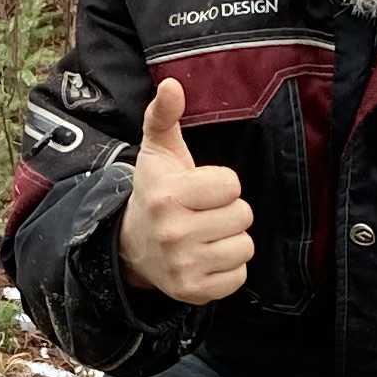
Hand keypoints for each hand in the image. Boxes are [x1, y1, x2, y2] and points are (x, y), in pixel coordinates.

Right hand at [118, 77, 252, 303]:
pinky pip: (239, 276)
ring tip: (206, 235)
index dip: (221, 185)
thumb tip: (171, 84)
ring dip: (230, 240)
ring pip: (244, 246)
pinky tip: (206, 258)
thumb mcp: (158, 152)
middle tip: (203, 214)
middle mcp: (174, 233)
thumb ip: (164, 116)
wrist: (132, 248)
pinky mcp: (194, 292)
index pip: (231, 185)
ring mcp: (183, 266)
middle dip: (228, 212)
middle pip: (243, 216)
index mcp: (168, 196)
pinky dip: (228, 268)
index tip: (200, 189)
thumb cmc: (156, 192)